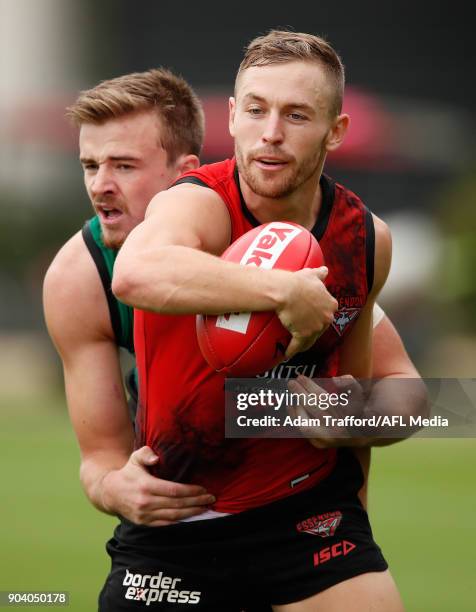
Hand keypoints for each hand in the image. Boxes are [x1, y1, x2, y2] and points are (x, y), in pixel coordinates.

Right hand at [101, 446, 215, 525]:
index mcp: (146, 486)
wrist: (111, 493)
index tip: (203, 489)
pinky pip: (166, 523)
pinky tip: (191, 516)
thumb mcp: (135, 458)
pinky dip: (180, 521)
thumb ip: (146, 453)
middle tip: (211, 498)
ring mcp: (145, 515)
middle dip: (196, 502)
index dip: (190, 491)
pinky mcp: (144, 523)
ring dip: (192, 512)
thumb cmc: (128, 472)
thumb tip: (156, 457)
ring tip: (205, 507)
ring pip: (173, 516)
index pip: (174, 491)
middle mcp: (145, 502)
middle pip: (177, 504)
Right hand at [277, 267, 337, 358]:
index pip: (327, 314)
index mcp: (331, 305)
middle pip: (320, 328)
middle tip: (302, 331)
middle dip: (312, 331)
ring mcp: (316, 328)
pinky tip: (287, 355)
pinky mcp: (304, 335)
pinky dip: (291, 351)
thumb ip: (320, 274)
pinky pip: (297, 346)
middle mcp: (327, 318)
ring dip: (303, 344)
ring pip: (310, 339)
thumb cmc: (299, 282)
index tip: (311, 318)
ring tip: (296, 346)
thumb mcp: (312, 275)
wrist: (286, 290)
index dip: (319, 317)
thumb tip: (325, 270)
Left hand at [287, 375, 366, 447]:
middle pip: (314, 410)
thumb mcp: (358, 394)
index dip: (310, 387)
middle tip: (291, 383)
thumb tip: (335, 380)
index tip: (301, 377)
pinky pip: (302, 430)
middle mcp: (338, 430)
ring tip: (291, 394)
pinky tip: (291, 405)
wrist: (359, 434)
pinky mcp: (319, 444)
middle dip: (300, 394)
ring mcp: (328, 439)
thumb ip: (350, 384)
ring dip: (296, 407)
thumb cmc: (356, 409)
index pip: (324, 399)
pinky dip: (295, 417)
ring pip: (305, 424)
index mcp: (348, 417)